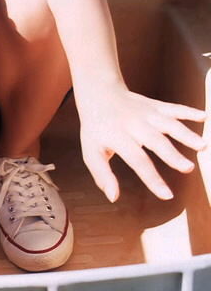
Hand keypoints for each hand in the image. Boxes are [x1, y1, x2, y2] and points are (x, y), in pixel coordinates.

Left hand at [78, 87, 205, 201]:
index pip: (137, 160)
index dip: (152, 178)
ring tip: (202, 145)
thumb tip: (114, 197)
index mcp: (118, 137)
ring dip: (185, 133)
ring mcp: (146, 113)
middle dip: (172, 154)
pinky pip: (173, 108)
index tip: (167, 195)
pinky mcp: (155, 106)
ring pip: (168, 123)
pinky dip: (188, 112)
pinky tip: (203, 117)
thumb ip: (102, 175)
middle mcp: (134, 124)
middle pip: (155, 141)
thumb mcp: (91, 152)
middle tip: (188, 168)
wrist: (98, 93)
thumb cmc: (96, 128)